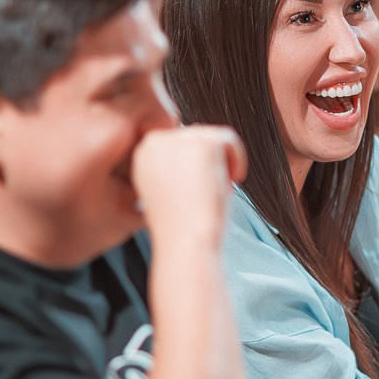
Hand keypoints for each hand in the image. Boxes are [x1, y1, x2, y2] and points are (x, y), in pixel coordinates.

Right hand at [132, 124, 246, 249]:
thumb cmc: (179, 227)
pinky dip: (237, 158)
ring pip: (211, 136)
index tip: (195, 190)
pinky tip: (230, 181)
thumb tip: (193, 154)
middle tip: (206, 192)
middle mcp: (154, 142)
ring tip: (213, 190)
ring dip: (220, 162)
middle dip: (207, 162)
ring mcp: (179, 139)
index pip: (175, 144)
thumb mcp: (165, 190)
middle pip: (194, 136)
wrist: (185, 243)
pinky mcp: (204, 142)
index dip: (192, 166)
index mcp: (141, 154)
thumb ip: (171, 167)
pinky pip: (229, 138)